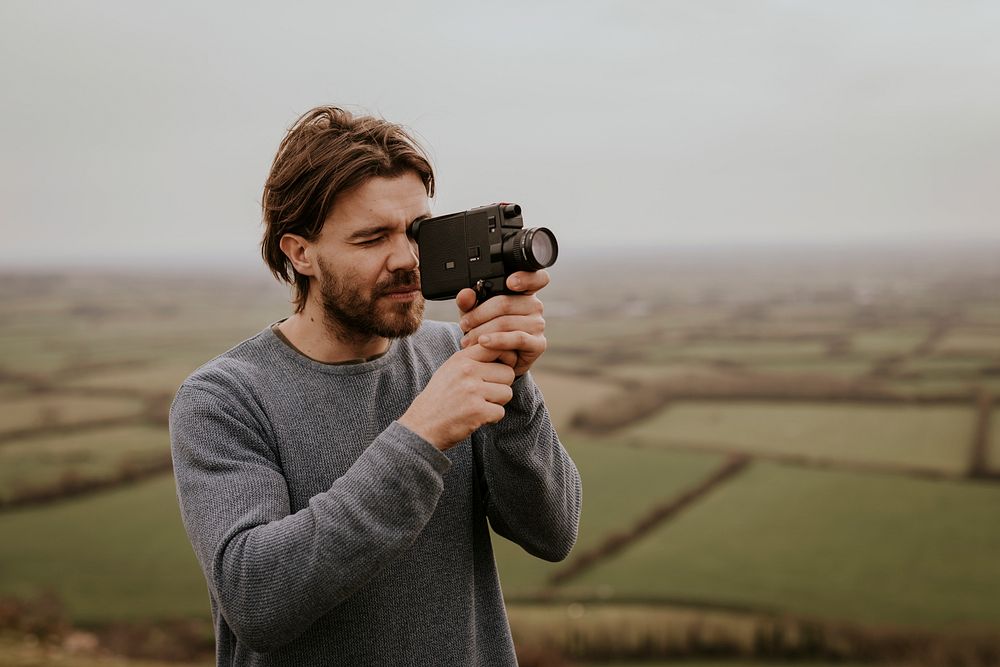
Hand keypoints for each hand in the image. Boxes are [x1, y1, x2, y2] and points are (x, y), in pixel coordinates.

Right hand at [399, 344, 515, 450]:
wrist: (422, 425)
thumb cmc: (440, 397)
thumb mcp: (451, 369)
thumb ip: (473, 359)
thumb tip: (504, 351)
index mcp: (461, 358)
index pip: (497, 347)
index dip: (506, 359)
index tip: (499, 370)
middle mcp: (467, 371)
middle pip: (508, 373)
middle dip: (501, 385)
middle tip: (485, 395)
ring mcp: (472, 391)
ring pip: (507, 393)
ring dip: (497, 403)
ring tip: (479, 405)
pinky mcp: (477, 411)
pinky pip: (501, 412)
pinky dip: (491, 418)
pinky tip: (476, 417)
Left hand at [456, 270, 547, 377]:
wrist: (495, 359)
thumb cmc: (488, 330)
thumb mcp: (474, 313)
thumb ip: (468, 302)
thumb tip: (465, 294)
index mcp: (523, 292)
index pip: (535, 278)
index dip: (525, 277)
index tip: (509, 282)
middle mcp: (534, 306)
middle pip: (505, 303)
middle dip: (479, 315)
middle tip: (464, 324)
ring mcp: (538, 324)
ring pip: (507, 322)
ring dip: (482, 331)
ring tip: (468, 339)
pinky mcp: (538, 344)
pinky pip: (517, 339)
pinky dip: (497, 341)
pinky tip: (483, 342)